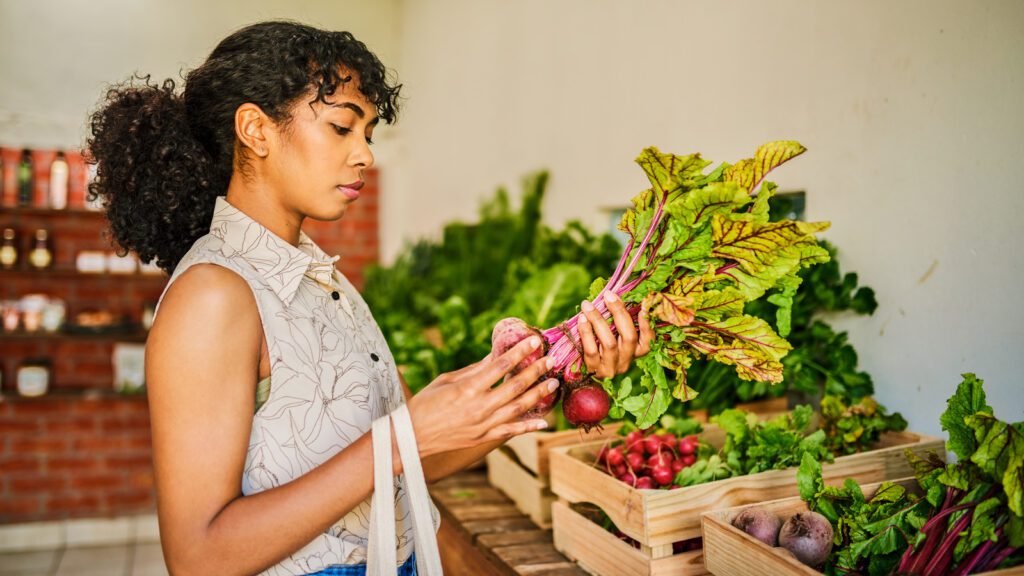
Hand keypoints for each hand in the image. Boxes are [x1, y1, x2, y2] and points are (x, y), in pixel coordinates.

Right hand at [407, 336, 558, 457]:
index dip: (519, 351)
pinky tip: (543, 420)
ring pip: (518, 408)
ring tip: (553, 383)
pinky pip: (510, 431)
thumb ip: (475, 369)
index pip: (500, 365)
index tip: (533, 340)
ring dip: (538, 394)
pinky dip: (528, 426)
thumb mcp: (447, 380)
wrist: (411, 436)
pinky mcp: (483, 438)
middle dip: (535, 370)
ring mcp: (483, 425)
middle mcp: (479, 406)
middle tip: (551, 359)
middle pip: (515, 385)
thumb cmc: (425, 404)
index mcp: (468, 388)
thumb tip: (496, 355)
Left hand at [577, 292, 653, 378]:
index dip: (647, 326)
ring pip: (609, 343)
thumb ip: (614, 321)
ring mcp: (610, 368)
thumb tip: (612, 296)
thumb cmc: (596, 347)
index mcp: (633, 353)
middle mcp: (625, 362)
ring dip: (598, 320)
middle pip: (629, 337)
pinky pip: (591, 351)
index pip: (646, 343)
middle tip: (608, 295)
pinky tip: (581, 319)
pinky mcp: (594, 370)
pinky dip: (586, 332)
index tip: (642, 307)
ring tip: (587, 306)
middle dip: (619, 312)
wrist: (579, 374)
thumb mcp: (609, 335)